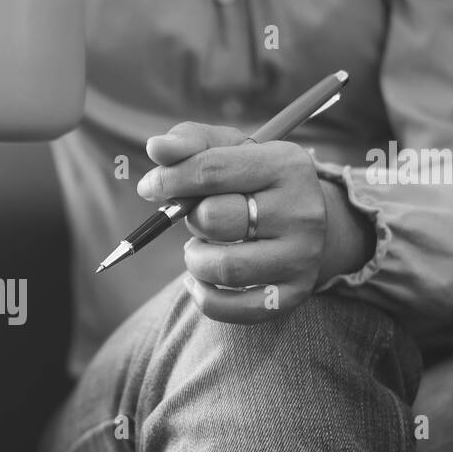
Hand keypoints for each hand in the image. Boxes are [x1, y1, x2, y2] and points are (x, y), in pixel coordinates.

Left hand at [137, 122, 373, 323]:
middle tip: (197, 217)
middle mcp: (302, 211)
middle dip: (191, 219)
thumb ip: (190, 143)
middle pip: (214, 219)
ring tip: (200, 248)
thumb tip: (156, 148)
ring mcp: (301, 256)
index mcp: (287, 164)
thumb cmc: (253, 180)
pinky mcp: (292, 294)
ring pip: (222, 268)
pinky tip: (200, 280)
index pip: (212, 170)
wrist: (303, 221)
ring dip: (194, 259)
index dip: (169, 180)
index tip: (149, 187)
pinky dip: (202, 296)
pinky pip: (230, 308)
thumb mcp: (229, 150)